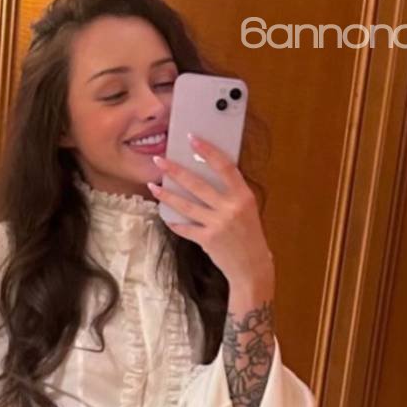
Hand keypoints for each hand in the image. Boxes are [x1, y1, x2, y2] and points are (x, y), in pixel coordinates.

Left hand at [147, 135, 274, 299]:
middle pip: (197, 184)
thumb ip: (231, 194)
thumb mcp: (247, 210)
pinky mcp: (207, 240)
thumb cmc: (250, 236)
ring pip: (186, 205)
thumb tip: (207, 176)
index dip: (208, 151)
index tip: (193, 139)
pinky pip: (185, 228)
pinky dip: (175, 222)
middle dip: (175, 171)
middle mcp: (230, 208)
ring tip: (154, 186)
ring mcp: (217, 225)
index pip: (224, 166)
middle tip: (159, 161)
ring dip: (167, 195)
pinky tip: (165, 215)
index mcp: (243, 196)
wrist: (251, 267)